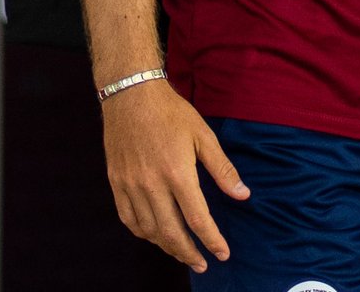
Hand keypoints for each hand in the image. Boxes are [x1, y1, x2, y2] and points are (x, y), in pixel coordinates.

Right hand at [101, 79, 250, 270]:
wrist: (131, 95)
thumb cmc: (171, 112)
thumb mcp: (203, 135)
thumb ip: (222, 168)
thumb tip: (242, 194)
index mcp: (177, 172)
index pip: (196, 218)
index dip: (211, 240)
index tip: (223, 254)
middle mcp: (151, 184)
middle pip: (171, 233)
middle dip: (189, 253)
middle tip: (203, 263)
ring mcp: (130, 186)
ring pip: (149, 231)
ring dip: (167, 247)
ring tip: (183, 251)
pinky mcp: (116, 184)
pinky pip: (129, 220)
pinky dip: (144, 233)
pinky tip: (155, 234)